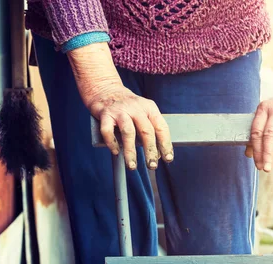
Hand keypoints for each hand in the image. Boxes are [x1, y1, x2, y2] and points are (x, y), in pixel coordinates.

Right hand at [68, 43, 172, 169]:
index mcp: (149, 108)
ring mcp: (120, 110)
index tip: (168, 159)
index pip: (161, 128)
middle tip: (152, 165)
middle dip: (150, 151)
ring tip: (132, 166)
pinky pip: (108, 130)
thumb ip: (150, 128)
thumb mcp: (143, 111)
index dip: (166, 144)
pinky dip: (112, 143)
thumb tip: (158, 153)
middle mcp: (136, 108)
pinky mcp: (105, 114)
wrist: (104, 88)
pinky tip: (116, 152)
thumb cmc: (127, 106)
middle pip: (147, 131)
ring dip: (130, 151)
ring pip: (128, 133)